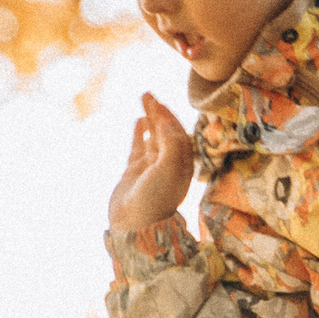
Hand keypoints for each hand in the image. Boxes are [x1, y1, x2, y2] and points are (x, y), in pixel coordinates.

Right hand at [110, 93, 195, 233]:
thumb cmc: (156, 197)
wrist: (135, 224)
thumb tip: (164, 119)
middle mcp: (169, 164)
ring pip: (153, 136)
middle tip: (148, 94)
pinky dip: (140, 133)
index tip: (160, 102)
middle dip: (159, 112)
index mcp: (183, 163)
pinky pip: (139, 146)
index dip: (170, 116)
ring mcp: (151, 167)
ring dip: (150, 117)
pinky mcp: (135, 172)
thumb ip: (170, 141)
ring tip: (144, 99)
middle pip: (167, 131)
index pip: (179, 133)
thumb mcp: (169, 166)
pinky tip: (139, 121)